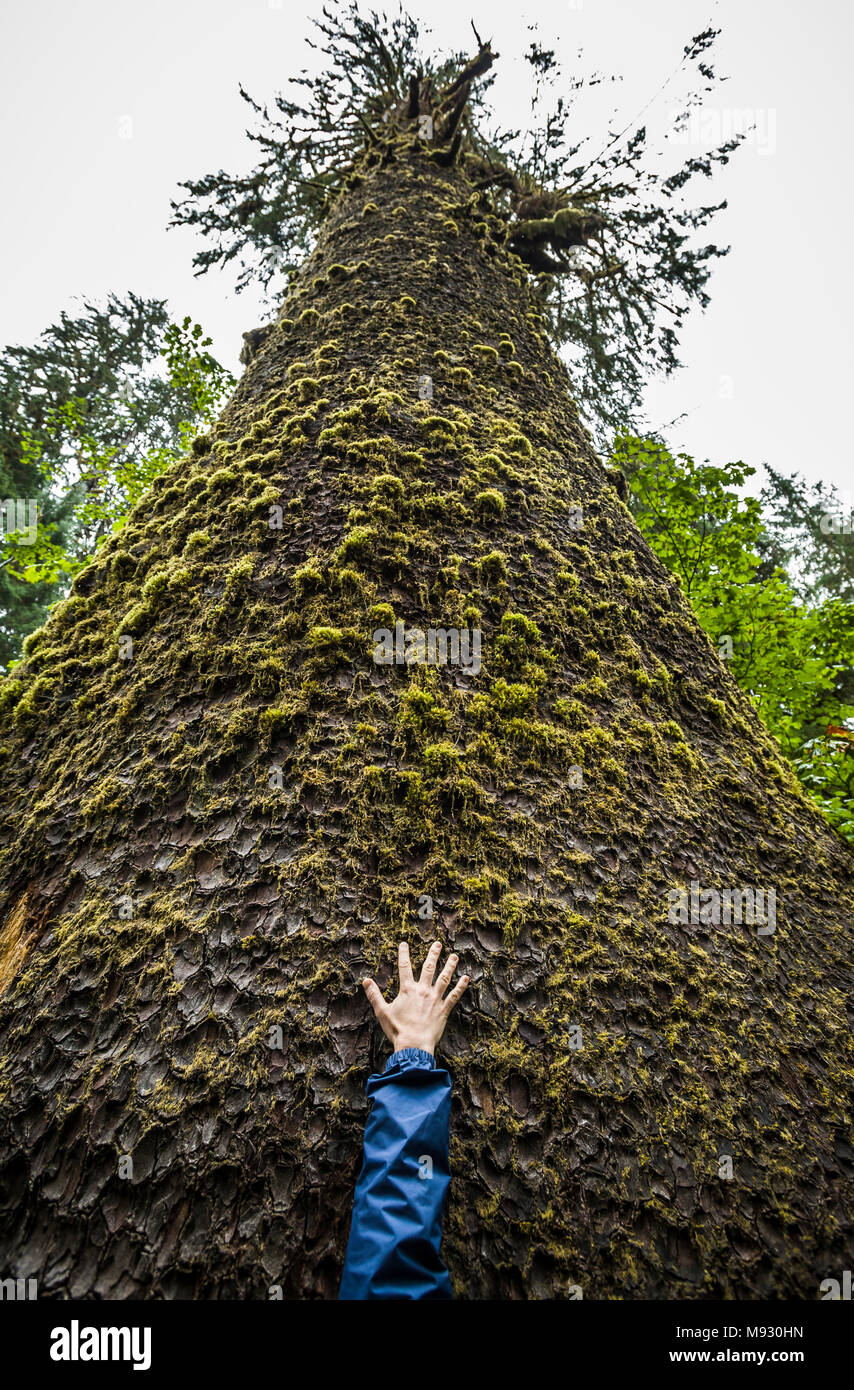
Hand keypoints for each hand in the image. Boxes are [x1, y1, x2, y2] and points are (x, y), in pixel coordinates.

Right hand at [363, 941, 468, 1056]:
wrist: (413, 1045)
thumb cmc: (397, 1030)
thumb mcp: (382, 1012)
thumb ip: (374, 995)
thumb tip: (365, 981)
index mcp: (407, 990)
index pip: (404, 967)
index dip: (403, 954)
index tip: (404, 944)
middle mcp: (423, 991)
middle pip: (429, 968)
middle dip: (433, 955)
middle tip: (438, 944)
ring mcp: (435, 1000)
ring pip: (444, 979)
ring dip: (450, 966)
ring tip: (454, 957)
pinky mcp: (443, 1010)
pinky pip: (454, 996)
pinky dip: (461, 987)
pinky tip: (466, 978)